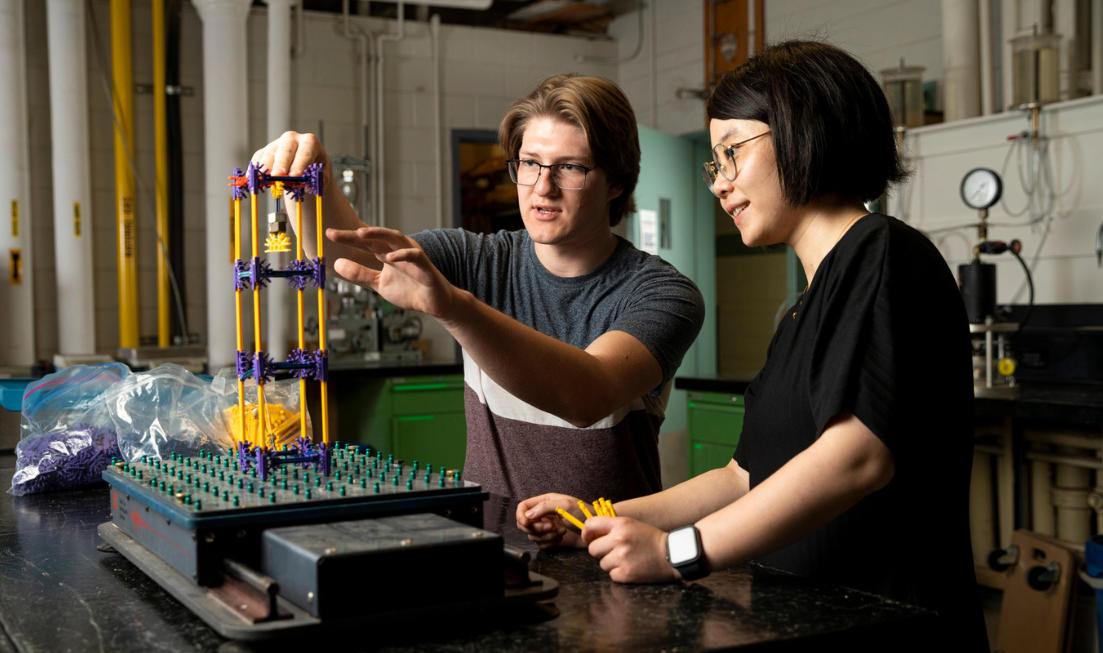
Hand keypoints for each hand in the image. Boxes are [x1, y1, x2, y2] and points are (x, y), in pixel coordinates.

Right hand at [251, 131, 332, 180]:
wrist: (306, 163)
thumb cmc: (315, 166)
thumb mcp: (323, 171)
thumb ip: (320, 177)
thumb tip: (310, 186)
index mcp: (309, 141)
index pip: (305, 153)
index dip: (299, 164)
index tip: (295, 176)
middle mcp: (292, 139)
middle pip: (285, 150)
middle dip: (281, 164)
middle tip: (277, 176)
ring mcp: (276, 144)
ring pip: (269, 153)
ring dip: (266, 167)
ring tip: (264, 179)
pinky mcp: (265, 151)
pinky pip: (258, 158)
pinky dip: (255, 168)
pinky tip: (254, 177)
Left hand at [326, 226, 461, 319]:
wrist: (434, 304)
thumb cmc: (409, 291)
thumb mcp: (379, 284)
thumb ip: (360, 274)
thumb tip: (337, 263)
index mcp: (386, 253)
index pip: (364, 243)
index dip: (347, 238)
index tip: (328, 234)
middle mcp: (397, 250)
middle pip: (376, 237)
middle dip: (356, 234)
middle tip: (335, 233)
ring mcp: (412, 256)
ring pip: (395, 238)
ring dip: (379, 234)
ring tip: (360, 234)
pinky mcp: (425, 266)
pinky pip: (415, 256)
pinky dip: (403, 255)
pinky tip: (389, 257)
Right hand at [516, 493, 586, 549]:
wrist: (595, 530)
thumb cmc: (584, 512)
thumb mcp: (566, 504)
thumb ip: (545, 507)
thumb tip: (528, 515)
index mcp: (544, 502)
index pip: (523, 507)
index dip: (520, 515)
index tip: (526, 523)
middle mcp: (542, 515)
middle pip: (525, 524)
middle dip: (536, 528)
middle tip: (551, 527)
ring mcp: (546, 528)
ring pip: (533, 536)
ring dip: (546, 536)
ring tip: (562, 531)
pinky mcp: (550, 540)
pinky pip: (541, 545)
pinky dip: (550, 543)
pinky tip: (561, 538)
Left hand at [582, 516, 679, 583]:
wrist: (672, 553)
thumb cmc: (651, 539)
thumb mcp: (631, 524)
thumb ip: (612, 528)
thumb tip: (592, 536)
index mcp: (620, 524)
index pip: (590, 524)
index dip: (586, 533)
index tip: (589, 539)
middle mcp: (619, 539)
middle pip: (593, 549)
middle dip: (601, 552)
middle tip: (614, 552)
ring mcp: (622, 557)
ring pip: (602, 564)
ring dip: (611, 564)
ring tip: (627, 560)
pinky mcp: (626, 573)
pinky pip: (612, 575)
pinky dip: (619, 574)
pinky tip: (631, 568)